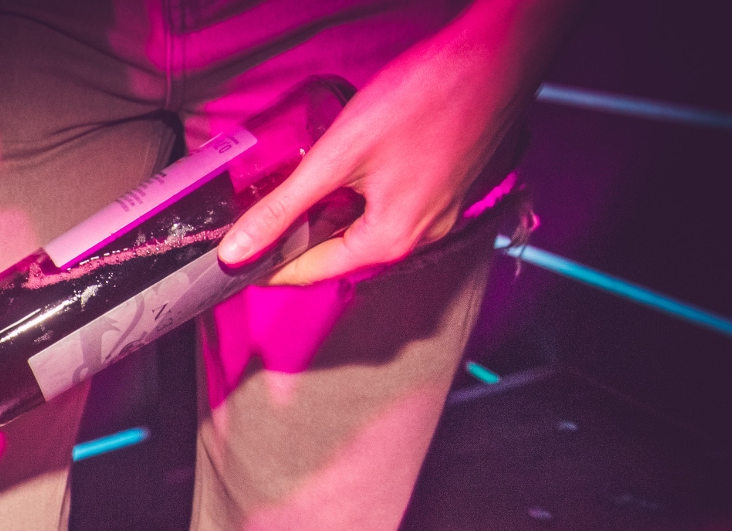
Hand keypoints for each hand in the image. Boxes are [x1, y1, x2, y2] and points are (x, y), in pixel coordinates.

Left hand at [218, 0, 552, 285]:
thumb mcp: (336, 156)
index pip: (311, 274)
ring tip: (293, 198)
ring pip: (364, 230)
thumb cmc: (425, 98)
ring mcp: (437, 215)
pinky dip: (358, 202)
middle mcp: (418, 238)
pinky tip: (342, 177)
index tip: (235, 262)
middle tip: (256, 225)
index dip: (268, 268)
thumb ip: (282, 207)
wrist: (497, 56)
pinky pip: (390, 210)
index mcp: (389, 242)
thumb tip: (236, 251)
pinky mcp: (445, 190)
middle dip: (296, 242)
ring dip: (327, 220)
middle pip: (339, 254)